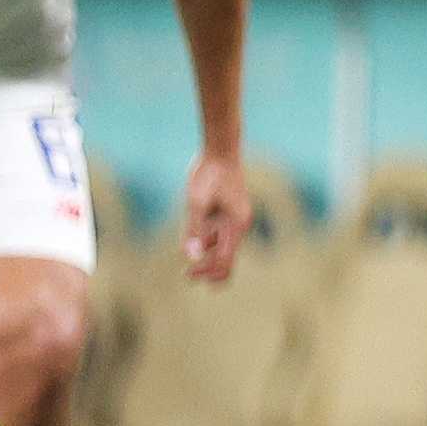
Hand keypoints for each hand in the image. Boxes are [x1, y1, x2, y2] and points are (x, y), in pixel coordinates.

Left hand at [179, 148, 250, 283]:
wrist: (221, 148)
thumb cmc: (208, 173)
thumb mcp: (195, 202)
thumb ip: (193, 231)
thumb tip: (190, 258)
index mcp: (236, 225)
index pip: (225, 260)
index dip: (208, 271)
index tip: (188, 275)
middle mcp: (240, 224)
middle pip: (228, 257)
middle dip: (209, 268)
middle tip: (187, 276)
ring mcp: (237, 217)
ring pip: (223, 244)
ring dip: (206, 253)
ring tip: (186, 256)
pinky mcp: (231, 210)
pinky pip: (221, 232)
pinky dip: (208, 238)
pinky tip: (194, 235)